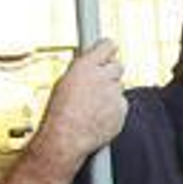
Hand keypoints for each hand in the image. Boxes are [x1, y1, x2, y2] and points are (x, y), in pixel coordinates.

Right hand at [36, 39, 127, 168]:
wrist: (67, 137)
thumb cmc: (59, 112)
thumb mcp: (64, 82)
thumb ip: (83, 71)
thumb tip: (91, 64)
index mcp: (85, 66)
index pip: (108, 46)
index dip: (108, 49)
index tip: (109, 50)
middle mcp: (103, 77)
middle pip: (118, 67)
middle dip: (110, 73)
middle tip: (99, 83)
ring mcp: (116, 94)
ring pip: (119, 88)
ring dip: (110, 94)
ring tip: (92, 106)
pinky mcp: (123, 110)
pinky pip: (121, 105)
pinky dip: (113, 109)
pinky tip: (98, 116)